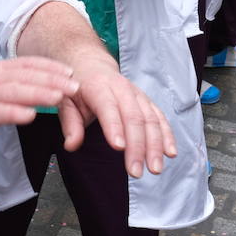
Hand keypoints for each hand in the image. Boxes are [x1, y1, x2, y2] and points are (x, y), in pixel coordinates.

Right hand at [0, 57, 78, 140]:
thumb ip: (17, 82)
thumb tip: (49, 84)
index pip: (28, 65)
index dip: (51, 67)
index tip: (72, 73)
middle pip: (25, 77)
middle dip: (52, 81)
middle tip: (74, 87)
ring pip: (13, 92)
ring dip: (37, 93)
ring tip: (58, 98)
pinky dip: (14, 112)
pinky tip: (29, 115)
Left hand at [56, 55, 175, 176]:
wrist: (91, 64)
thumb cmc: (78, 86)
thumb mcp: (66, 100)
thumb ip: (70, 123)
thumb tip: (71, 145)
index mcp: (99, 87)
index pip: (108, 107)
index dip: (114, 126)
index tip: (118, 147)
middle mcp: (122, 89)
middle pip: (134, 117)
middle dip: (137, 146)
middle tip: (135, 171)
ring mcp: (137, 95)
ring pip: (151, 119)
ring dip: (155, 145)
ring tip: (154, 168)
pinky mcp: (147, 102)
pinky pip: (160, 118)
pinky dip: (167, 135)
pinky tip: (170, 152)